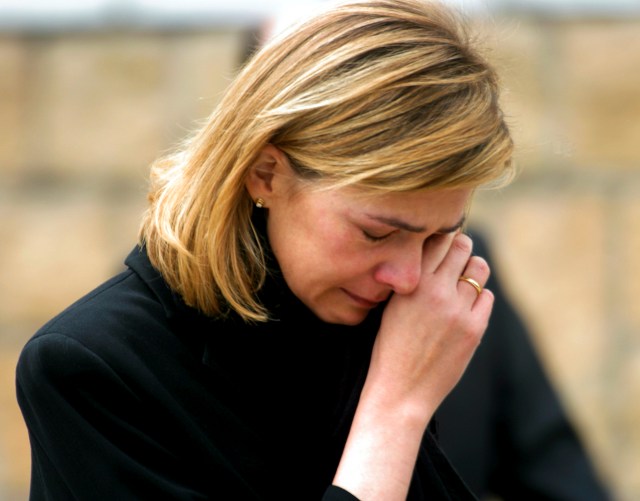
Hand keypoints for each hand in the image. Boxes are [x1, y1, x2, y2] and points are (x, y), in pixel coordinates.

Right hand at [333, 233, 493, 499]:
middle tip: (455, 255)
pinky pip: (486, 297)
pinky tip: (464, 308)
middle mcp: (435, 291)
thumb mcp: (391, 305)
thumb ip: (412, 278)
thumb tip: (432, 250)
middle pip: (462, 246)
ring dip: (472, 269)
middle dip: (460, 247)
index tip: (440, 238)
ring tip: (462, 280)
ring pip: (479, 269)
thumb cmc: (390, 347)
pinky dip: (478, 298)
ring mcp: (458, 310)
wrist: (400, 392)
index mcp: (410, 282)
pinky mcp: (474, 329)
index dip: (440, 235)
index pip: (435, 238)